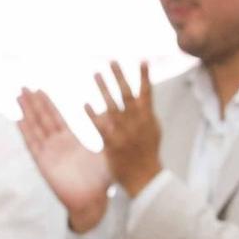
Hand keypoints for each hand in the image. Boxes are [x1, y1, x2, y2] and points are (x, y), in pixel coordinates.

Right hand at [16, 88, 111, 232]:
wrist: (93, 200)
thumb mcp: (106, 149)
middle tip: (24, 86)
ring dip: (26, 112)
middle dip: (33, 103)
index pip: (55, 117)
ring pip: (35, 128)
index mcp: (70, 140)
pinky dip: (25, 131)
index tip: (39, 89)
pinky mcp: (44, 163)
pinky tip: (18, 118)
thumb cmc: (101, 179)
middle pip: (42, 119)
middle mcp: (57, 144)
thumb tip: (114, 112)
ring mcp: (49, 153)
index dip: (47, 103)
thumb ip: (106, 131)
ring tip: (18, 97)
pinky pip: (32, 144)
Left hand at [84, 61, 161, 196]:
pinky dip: (93, 115)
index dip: (144, 77)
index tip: (142, 60)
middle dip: (119, 77)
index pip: (146, 93)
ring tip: (95, 73)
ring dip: (104, 89)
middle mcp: (136, 123)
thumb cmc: (149, 154)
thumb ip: (146, 112)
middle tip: (111, 60)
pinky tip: (84, 103)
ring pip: (113, 107)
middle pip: (127, 95)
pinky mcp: (112, 145)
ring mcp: (124, 133)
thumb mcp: (153, 130)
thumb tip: (143, 94)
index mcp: (147, 118)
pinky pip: (100, 127)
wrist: (145, 179)